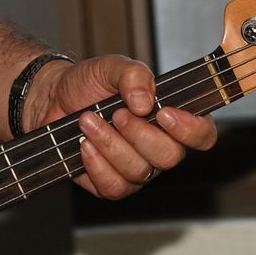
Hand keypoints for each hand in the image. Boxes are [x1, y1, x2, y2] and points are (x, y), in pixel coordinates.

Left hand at [25, 53, 217, 199]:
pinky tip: (84, 145)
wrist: (53, 99)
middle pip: (170, 157)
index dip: (191, 130)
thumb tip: (144, 102)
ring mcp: (136, 168)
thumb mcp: (111, 66)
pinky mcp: (111, 183)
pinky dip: (96, 165)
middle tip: (116, 114)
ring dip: (110, 145)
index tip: (164, 113)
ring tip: (88, 121)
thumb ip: (133, 75)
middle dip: (139, 134)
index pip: (202, 134)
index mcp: (171, 118)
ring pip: (138, 172)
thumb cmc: (88, 83)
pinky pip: (114, 187)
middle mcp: (158, 147)